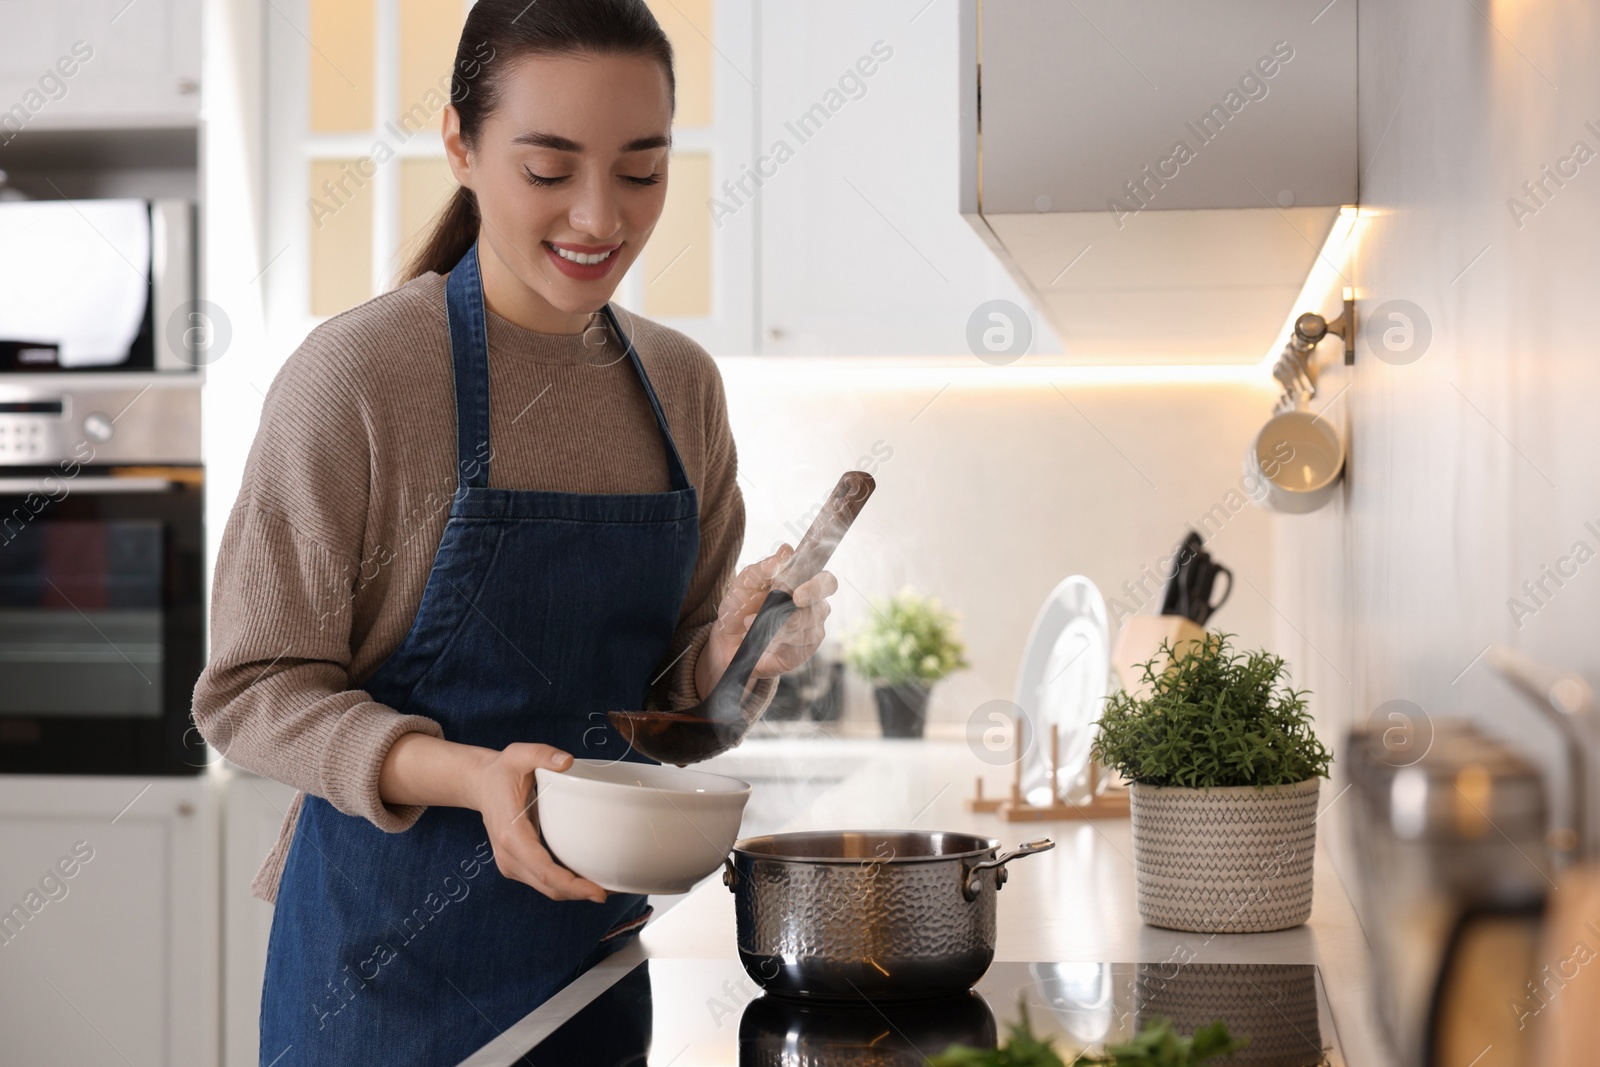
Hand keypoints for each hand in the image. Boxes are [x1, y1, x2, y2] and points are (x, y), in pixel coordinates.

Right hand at [468, 743, 607, 902]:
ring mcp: (510, 864)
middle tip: (614, 891)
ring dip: (574, 892)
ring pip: (547, 888)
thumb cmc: (502, 772)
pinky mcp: (516, 864)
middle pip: (549, 886)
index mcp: (511, 835)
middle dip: (580, 893)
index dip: (572, 885)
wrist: (480, 784)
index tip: (598, 892)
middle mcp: (508, 856)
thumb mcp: (519, 755)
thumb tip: (566, 761)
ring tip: (605, 886)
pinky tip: (586, 878)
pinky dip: (565, 884)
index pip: (544, 870)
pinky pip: (543, 881)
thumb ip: (542, 754)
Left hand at [696, 544, 838, 698]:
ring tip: (750, 623)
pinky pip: (797, 648)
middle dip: (801, 610)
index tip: (797, 593)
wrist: (726, 639)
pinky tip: (760, 639)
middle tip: (783, 608)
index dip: (818, 586)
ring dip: (776, 626)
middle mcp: (813, 609)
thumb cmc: (741, 606)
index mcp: (804, 586)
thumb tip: (787, 550)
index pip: (827, 582)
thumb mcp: (746, 582)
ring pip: (807, 629)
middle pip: (822, 608)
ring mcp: (809, 632)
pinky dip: (775, 641)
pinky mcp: (801, 653)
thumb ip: (766, 567)